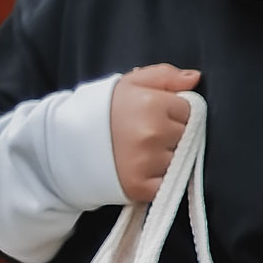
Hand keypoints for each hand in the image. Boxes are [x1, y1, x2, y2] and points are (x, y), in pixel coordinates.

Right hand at [110, 62, 199, 202]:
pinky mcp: (141, 187)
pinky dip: (158, 180)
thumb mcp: (131, 82)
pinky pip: (167, 184)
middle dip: (172, 135)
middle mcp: (152, 133)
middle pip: (186, 136)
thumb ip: (165, 76)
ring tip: (141, 151)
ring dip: (166, 158)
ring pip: (179, 161)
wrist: (66, 144)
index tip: (155, 115)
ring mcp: (147, 162)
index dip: (174, 112)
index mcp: (152, 104)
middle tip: (145, 133)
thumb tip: (196, 77)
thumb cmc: (102, 110)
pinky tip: (140, 169)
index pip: (189, 110)